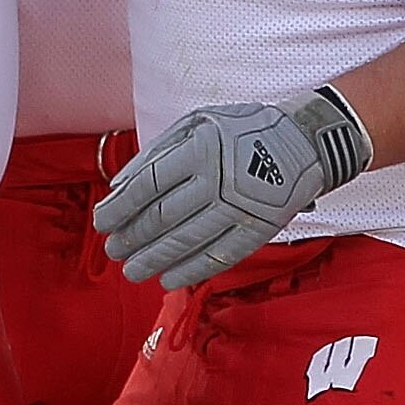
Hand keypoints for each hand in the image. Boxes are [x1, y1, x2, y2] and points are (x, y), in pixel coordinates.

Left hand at [91, 89, 371, 288]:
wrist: (302, 142)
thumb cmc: (239, 130)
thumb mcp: (196, 123)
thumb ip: (156, 152)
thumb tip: (118, 185)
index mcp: (197, 149)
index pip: (146, 186)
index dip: (119, 208)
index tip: (102, 222)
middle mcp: (216, 180)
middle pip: (162, 218)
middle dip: (131, 238)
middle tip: (113, 250)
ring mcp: (238, 208)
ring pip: (186, 242)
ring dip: (154, 260)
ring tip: (133, 271)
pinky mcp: (257, 229)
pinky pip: (218, 257)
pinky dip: (190, 271)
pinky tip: (169, 280)